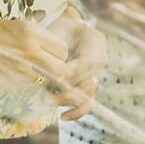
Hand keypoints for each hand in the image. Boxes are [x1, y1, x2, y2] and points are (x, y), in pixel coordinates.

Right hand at [0, 18, 69, 92]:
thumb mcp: (11, 26)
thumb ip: (33, 36)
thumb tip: (51, 47)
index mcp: (31, 30)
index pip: (63, 48)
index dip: (58, 54)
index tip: (49, 55)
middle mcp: (30, 48)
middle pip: (61, 66)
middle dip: (56, 70)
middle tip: (44, 68)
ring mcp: (22, 67)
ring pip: (47, 79)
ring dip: (42, 78)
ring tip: (26, 71)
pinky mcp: (12, 82)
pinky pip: (28, 85)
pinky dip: (25, 83)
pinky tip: (12, 74)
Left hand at [48, 6, 106, 120]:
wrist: (60, 27)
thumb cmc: (57, 26)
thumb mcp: (57, 28)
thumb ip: (56, 44)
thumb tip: (54, 71)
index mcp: (95, 41)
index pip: (87, 63)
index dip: (71, 73)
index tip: (52, 77)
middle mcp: (99, 60)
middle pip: (88, 82)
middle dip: (67, 91)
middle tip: (46, 95)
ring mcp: (94, 75)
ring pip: (88, 95)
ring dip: (68, 101)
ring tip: (47, 101)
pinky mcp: (87, 87)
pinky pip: (87, 104)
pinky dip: (76, 112)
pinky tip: (62, 117)